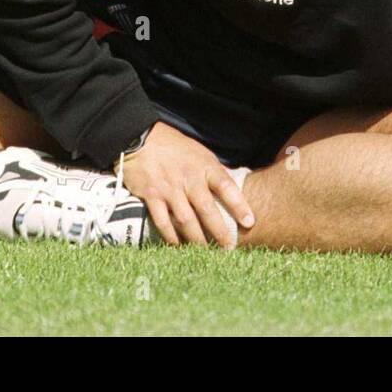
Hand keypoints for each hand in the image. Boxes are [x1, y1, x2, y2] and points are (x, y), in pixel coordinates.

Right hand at [118, 122, 254, 247]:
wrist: (142, 139)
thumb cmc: (176, 147)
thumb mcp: (201, 154)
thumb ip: (213, 173)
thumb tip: (231, 192)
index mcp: (205, 166)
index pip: (226, 187)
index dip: (239, 205)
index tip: (249, 222)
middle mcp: (189, 179)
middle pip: (207, 210)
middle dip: (219, 232)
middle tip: (228, 248)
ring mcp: (169, 188)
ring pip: (186, 220)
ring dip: (197, 239)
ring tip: (205, 252)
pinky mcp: (151, 196)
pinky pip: (163, 221)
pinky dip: (171, 236)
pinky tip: (178, 246)